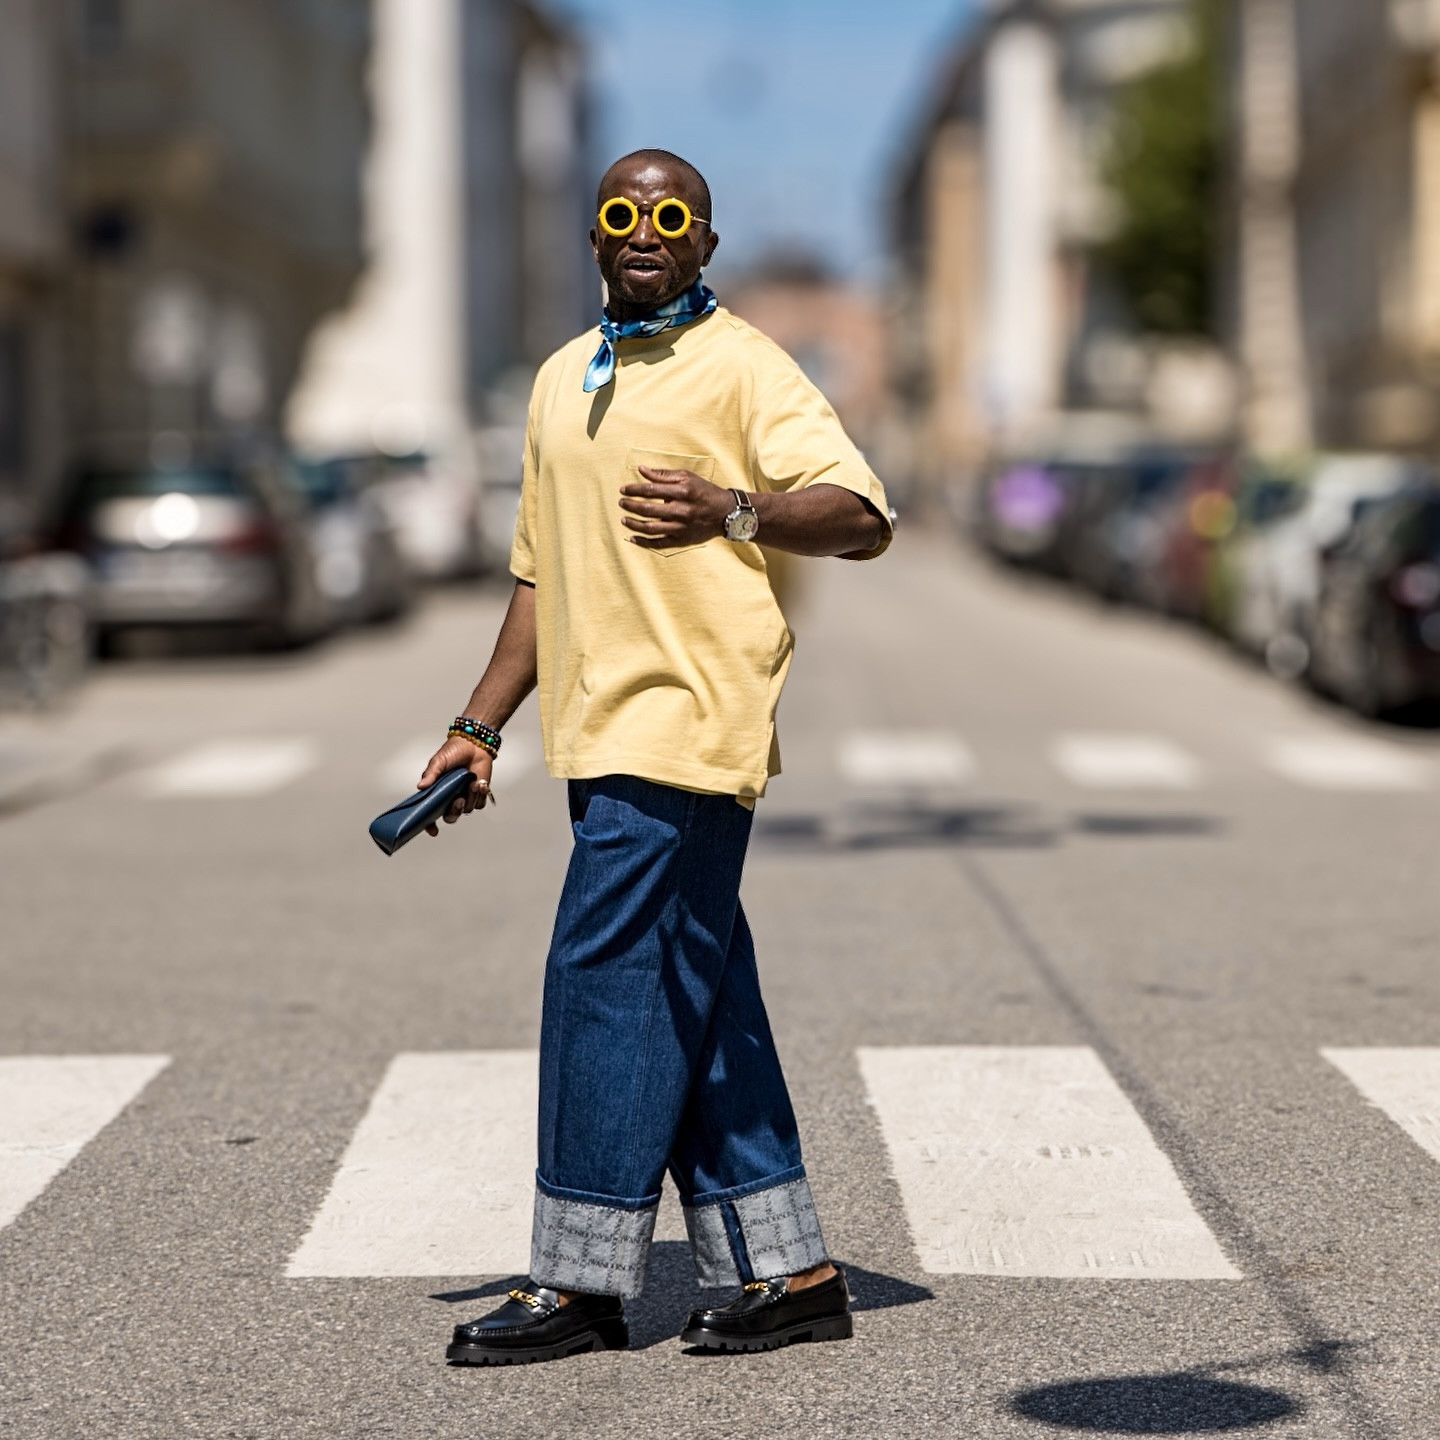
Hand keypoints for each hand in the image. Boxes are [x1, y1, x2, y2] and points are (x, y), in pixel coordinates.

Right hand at [417, 736, 493, 836]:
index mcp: (436, 792)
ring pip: (466, 810)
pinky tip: (479, 782)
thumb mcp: (438, 762)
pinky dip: (479, 795)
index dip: (429, 825)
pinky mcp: (477, 794)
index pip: (430, 814)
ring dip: (469, 797)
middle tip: (457, 800)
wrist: (474, 744)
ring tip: (472, 782)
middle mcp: (449, 798)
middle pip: (450, 816)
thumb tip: (420, 787)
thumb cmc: (453, 752)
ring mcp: (464, 797)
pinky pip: (479, 804)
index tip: (433, 830)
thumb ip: (431, 775)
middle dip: (454, 811)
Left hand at [619, 466, 733, 547]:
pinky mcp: (682, 540)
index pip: (651, 490)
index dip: (634, 489)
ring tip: (624, 519)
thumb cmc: (705, 491)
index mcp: (683, 492)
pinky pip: (659, 544)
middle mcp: (682, 510)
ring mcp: (681, 527)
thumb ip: (663, 475)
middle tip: (622, 503)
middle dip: (631, 506)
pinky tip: (632, 538)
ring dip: (634, 524)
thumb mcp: (687, 477)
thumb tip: (641, 470)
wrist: (726, 513)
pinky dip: (644, 542)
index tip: (623, 489)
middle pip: (648, 510)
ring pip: (651, 528)